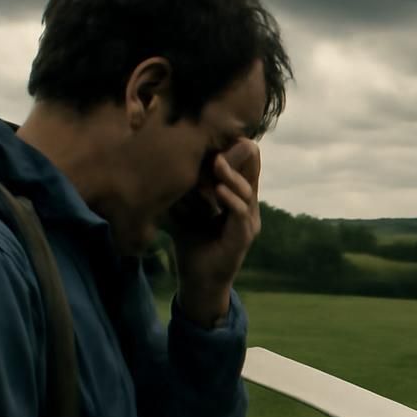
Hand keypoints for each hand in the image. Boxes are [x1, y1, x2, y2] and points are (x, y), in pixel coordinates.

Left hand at [173, 139, 259, 325]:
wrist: (198, 281)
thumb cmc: (192, 244)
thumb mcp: (185, 210)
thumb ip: (184, 188)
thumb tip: (164, 161)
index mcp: (237, 198)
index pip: (244, 165)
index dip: (234, 148)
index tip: (216, 135)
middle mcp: (247, 207)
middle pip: (252, 171)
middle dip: (236, 154)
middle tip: (218, 143)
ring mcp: (248, 222)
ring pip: (246, 190)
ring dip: (230, 176)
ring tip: (216, 163)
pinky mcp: (243, 237)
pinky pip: (241, 213)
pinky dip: (231, 199)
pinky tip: (218, 190)